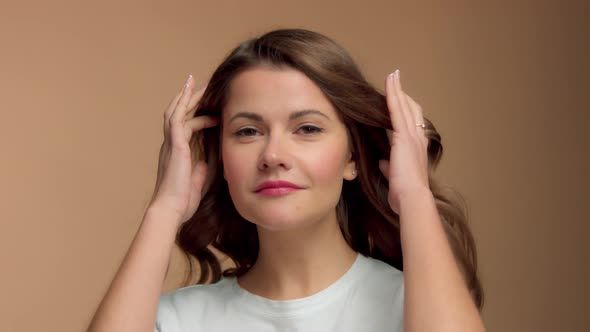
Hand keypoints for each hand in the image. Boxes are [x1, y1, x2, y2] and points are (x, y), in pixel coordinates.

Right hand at [149, 75, 218, 223]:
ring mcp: (171, 144)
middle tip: (197, 83)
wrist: (170, 210)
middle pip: (175, 113)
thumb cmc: (181, 202)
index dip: (192, 114)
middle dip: (186, 98)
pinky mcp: (175, 146)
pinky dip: (189, 108)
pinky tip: (200, 100)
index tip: (205, 105)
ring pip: (176, 112)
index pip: (182, 126)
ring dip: (187, 97)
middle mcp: (170, 145)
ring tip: (196, 83)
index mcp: (174, 154)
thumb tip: (204, 163)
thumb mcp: (195, 183)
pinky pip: (180, 119)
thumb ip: (199, 171)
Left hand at [378, 70, 429, 213]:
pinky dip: (393, 94)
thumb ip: (389, 166)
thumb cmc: (404, 192)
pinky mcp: (403, 136)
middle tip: (396, 78)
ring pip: (404, 105)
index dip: (406, 109)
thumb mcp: (394, 176)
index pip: (411, 122)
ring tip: (393, 75)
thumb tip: (382, 161)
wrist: (412, 197)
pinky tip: (390, 81)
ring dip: (398, 89)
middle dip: (402, 93)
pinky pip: (397, 109)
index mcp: (416, 148)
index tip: (400, 98)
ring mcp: (412, 136)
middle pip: (411, 109)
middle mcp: (417, 138)